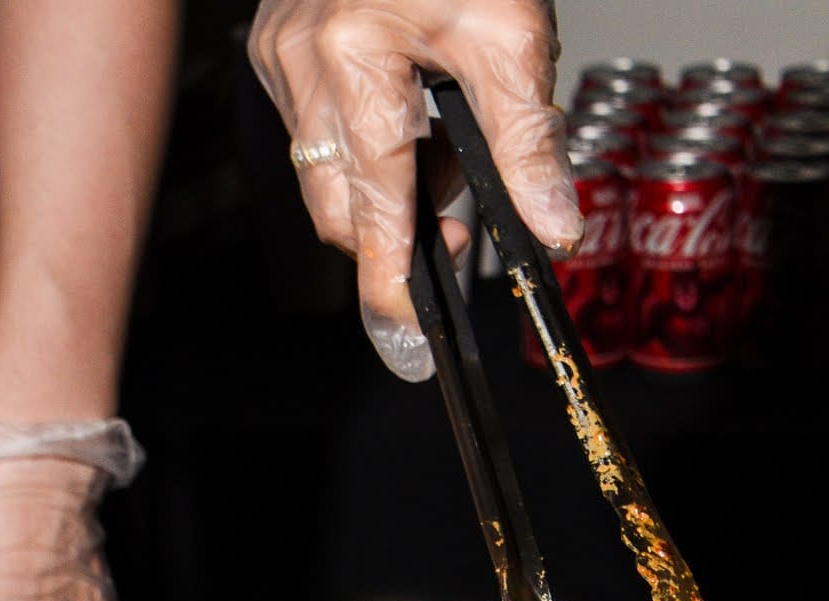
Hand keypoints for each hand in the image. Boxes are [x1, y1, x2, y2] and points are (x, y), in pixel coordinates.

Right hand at [249, 0, 576, 378]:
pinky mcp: (275, 41)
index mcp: (354, 56)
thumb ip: (530, 142)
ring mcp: (279, 49)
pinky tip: (407, 110)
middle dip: (394, 233)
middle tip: (459, 225)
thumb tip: (553, 228)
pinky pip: (313, 125)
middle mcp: (301, 56)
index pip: (371, 205)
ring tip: (441, 147)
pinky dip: (362, 139)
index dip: (390, 280)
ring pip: (324, 168)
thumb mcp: (513, 38)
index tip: (407, 334)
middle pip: (336, 204)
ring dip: (382, 184)